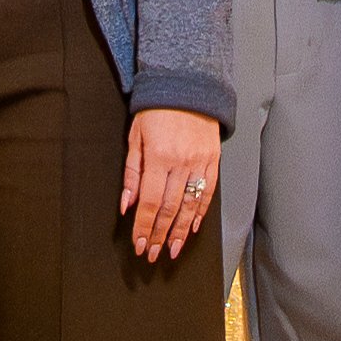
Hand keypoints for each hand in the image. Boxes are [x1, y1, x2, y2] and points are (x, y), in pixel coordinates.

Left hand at [121, 107, 223, 261]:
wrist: (187, 87)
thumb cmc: (156, 111)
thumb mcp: (135, 138)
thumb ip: (131, 174)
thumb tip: (127, 205)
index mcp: (158, 157)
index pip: (149, 202)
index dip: (144, 227)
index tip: (139, 244)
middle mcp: (181, 163)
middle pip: (169, 209)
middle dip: (159, 235)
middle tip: (153, 253)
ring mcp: (200, 163)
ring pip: (189, 206)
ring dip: (179, 232)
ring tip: (172, 249)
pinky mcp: (213, 160)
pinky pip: (207, 193)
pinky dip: (199, 213)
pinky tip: (191, 228)